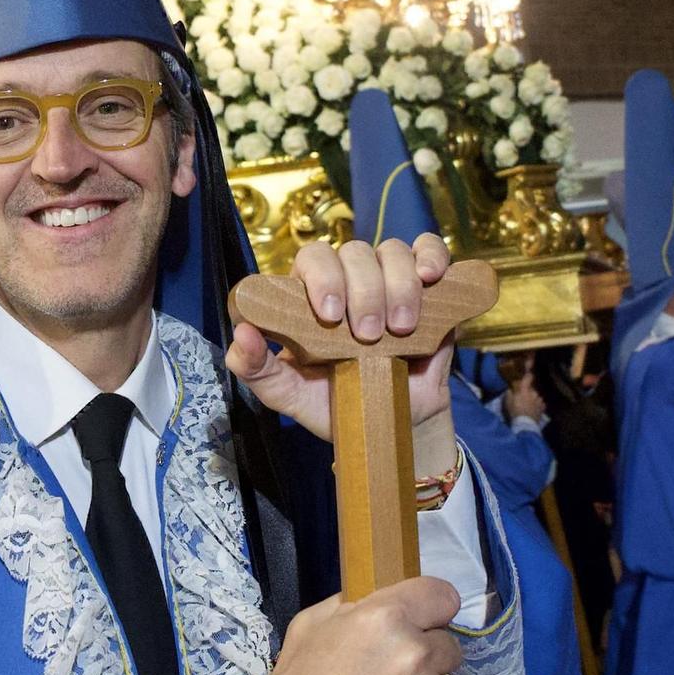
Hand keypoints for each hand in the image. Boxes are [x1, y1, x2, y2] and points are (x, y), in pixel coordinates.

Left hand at [225, 234, 454, 443]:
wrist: (396, 424)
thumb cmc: (336, 404)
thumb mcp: (288, 395)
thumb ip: (256, 369)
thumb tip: (241, 335)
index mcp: (311, 295)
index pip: (312, 259)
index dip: (322, 278)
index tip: (329, 315)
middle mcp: (350, 280)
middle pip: (354, 252)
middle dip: (363, 291)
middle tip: (366, 334)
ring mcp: (390, 279)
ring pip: (392, 251)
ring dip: (398, 285)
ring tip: (399, 328)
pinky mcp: (430, 287)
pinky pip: (431, 250)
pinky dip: (432, 255)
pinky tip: (431, 277)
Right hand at [503, 371, 546, 424]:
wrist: (525, 424)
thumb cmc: (515, 411)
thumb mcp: (508, 402)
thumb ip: (509, 393)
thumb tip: (510, 388)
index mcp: (525, 390)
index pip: (528, 377)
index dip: (528, 373)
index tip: (529, 369)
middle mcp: (534, 392)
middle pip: (531, 388)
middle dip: (528, 391)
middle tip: (523, 397)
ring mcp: (539, 400)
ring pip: (536, 396)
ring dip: (533, 399)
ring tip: (528, 405)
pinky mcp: (543, 407)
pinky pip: (540, 403)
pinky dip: (537, 405)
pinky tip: (533, 409)